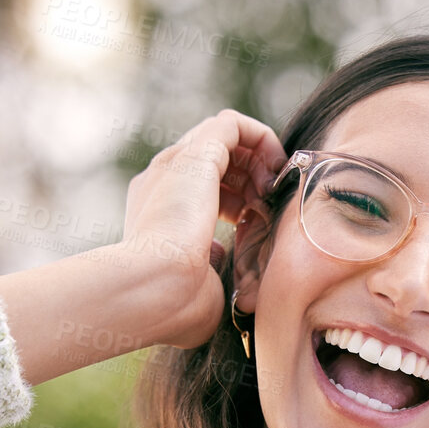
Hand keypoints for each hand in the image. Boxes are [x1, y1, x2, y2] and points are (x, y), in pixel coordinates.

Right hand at [117, 110, 287, 349]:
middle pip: (216, 159)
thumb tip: (214, 254)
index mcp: (159, 210)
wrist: (155, 290)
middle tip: (267, 206)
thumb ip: (205, 267)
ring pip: (226, 138)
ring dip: (258, 160)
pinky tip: (273, 172)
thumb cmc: (176, 304)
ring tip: (272, 190)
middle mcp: (164, 181)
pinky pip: (234, 123)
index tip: (256, 222)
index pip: (202, 187)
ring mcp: (177, 164)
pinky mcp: (197, 154)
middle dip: (251, 177)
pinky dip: (262, 140)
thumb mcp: (197, 285)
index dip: (238, 198)